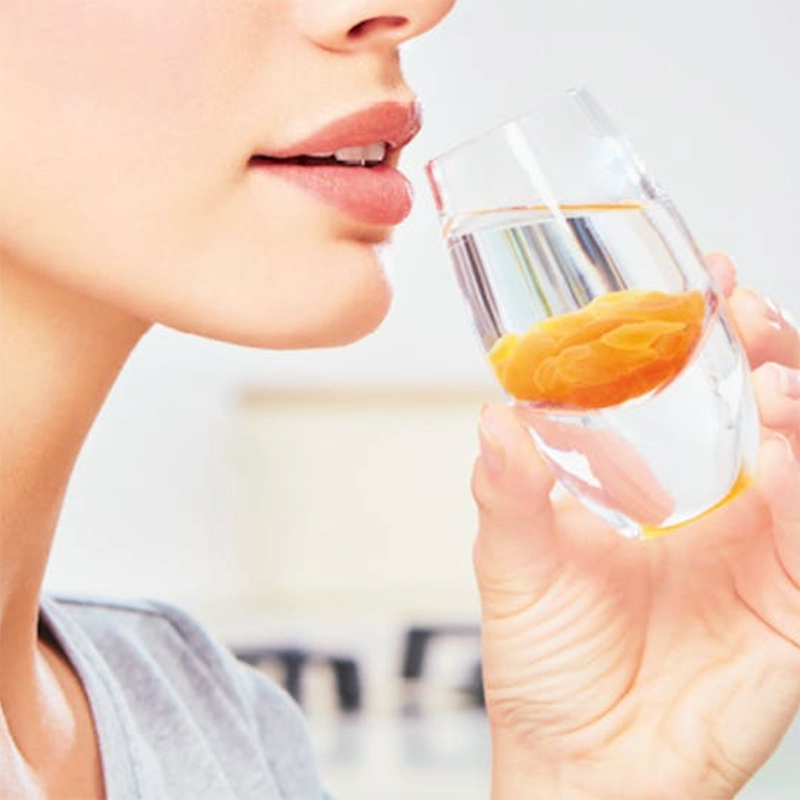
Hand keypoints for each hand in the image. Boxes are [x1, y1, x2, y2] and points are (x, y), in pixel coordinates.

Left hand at [473, 254, 799, 798]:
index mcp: (657, 490)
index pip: (696, 395)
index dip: (706, 337)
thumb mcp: (516, 567)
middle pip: (765, 408)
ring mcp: (761, 555)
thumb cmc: (545, 669)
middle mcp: (716, 511)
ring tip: (765, 379)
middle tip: (740, 307)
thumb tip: (493, 415)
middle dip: (765, 348)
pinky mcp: (790, 606)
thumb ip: (508, 492)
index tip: (699, 280)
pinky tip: (778, 452)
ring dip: (794, 404)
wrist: (578, 768)